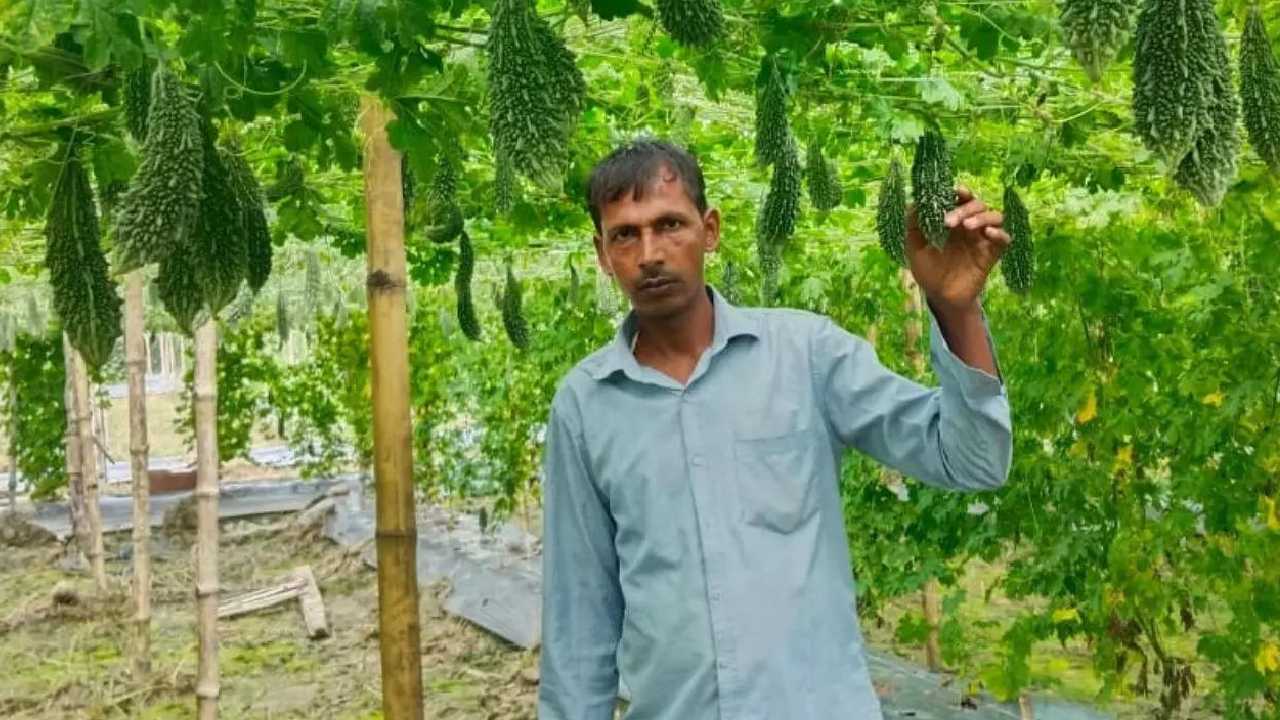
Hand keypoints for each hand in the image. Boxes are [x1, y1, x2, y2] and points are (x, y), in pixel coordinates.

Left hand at [905, 186, 1010, 314]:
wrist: (940, 297)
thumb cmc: (928, 271)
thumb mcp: (915, 248)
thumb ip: (913, 226)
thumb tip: (914, 203)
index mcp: (953, 221)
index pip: (962, 199)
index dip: (961, 192)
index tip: (955, 191)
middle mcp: (969, 227)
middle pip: (977, 205)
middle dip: (964, 208)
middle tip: (948, 222)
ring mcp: (982, 240)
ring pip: (994, 216)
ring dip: (983, 216)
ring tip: (967, 226)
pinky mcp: (991, 255)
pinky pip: (1004, 239)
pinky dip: (1000, 233)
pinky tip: (989, 233)